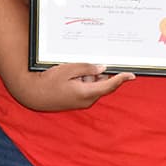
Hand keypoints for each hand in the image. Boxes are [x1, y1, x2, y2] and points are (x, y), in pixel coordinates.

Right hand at [8, 63, 133, 111]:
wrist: (33, 95)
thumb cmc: (48, 82)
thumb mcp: (67, 69)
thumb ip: (86, 68)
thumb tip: (102, 68)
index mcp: (86, 92)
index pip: (110, 85)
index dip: (121, 79)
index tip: (132, 75)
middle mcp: (87, 100)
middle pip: (102, 83)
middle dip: (97, 72)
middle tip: (85, 63)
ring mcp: (82, 102)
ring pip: (93, 85)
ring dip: (87, 76)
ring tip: (71, 70)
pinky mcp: (77, 101)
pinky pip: (86, 88)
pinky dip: (82, 80)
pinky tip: (70, 75)